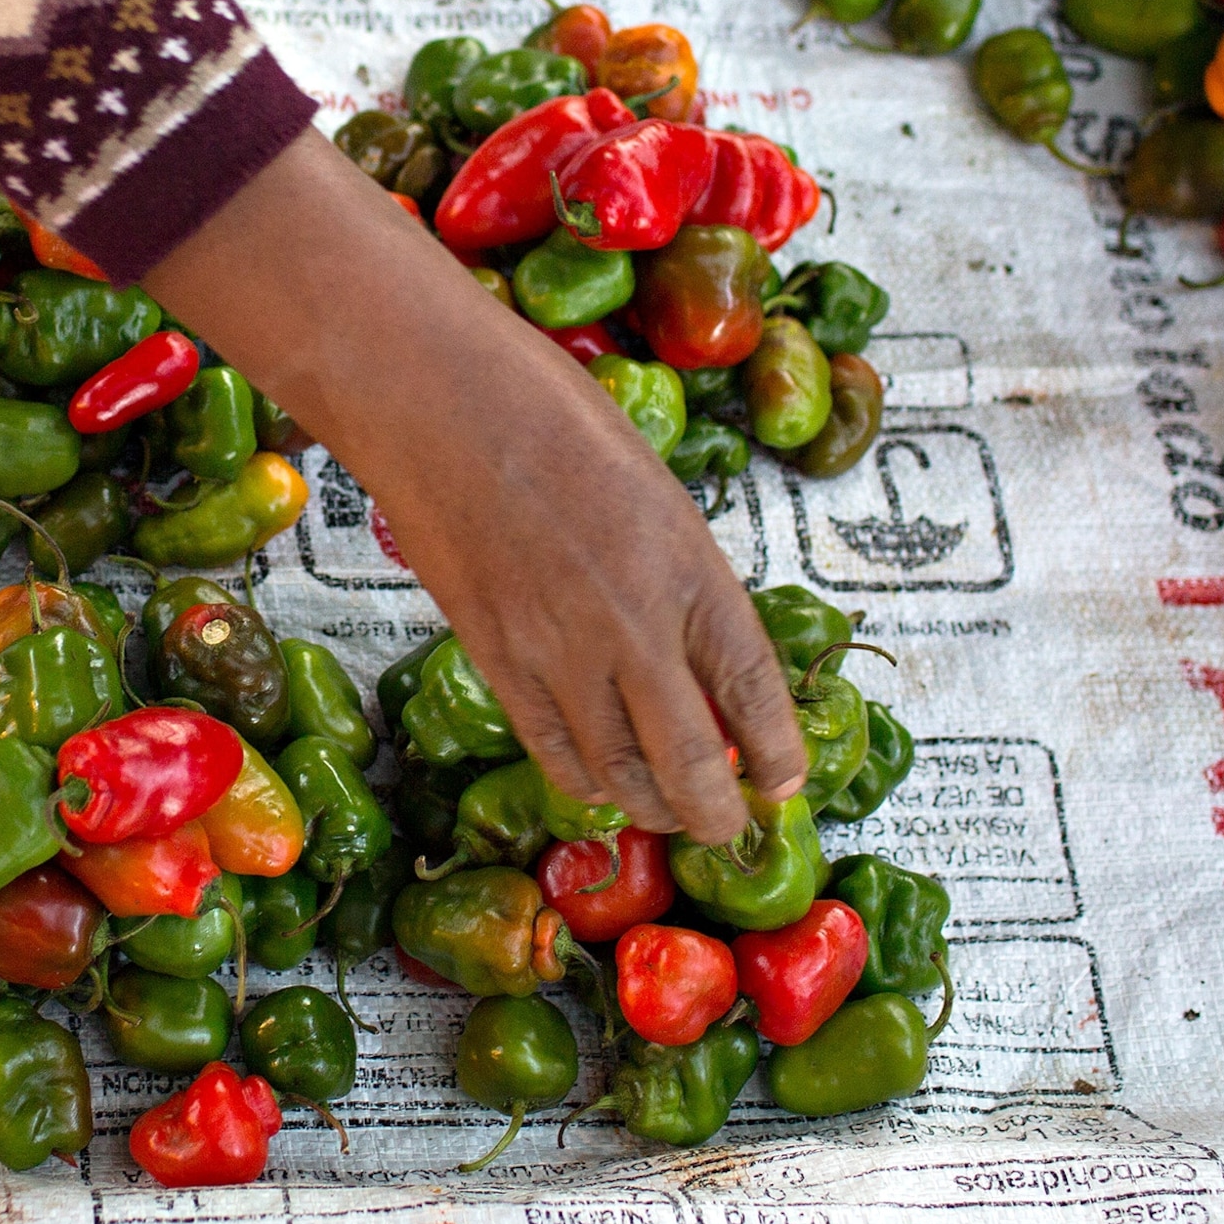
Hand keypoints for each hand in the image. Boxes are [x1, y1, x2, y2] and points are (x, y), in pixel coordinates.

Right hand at [143, 129, 804, 843]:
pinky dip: (584, 778)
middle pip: (688, 761)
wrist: (435, 399)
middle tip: (729, 824)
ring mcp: (555, 649)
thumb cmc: (550, 416)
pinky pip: (550, 748)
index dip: (778, 751)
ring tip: (667, 808)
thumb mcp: (653, 489)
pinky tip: (600, 779)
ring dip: (651, 805)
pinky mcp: (494, 657)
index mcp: (687, 567)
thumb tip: (701, 658)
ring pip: (616, 771)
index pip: (751, 688)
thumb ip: (682, 575)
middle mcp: (630, 623)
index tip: (788, 784)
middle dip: (716, 811)